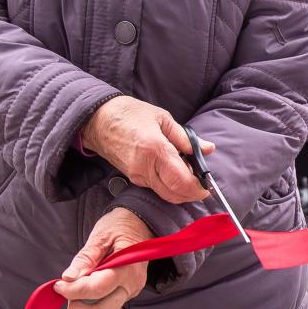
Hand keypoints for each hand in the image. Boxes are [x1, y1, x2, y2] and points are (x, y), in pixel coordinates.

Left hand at [55, 207, 154, 308]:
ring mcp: (131, 291)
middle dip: (79, 308)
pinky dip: (92, 300)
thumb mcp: (100, 236)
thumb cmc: (119, 226)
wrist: (140, 223)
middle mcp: (132, 284)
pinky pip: (107, 304)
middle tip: (66, 291)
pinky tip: (87, 284)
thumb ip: (85, 258)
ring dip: (85, 306)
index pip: (97, 289)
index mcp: (127, 268)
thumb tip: (69, 278)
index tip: (58, 285)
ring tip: (76, 286)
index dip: (74, 291)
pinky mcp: (127, 294)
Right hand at [80, 95, 210, 204]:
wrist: (99, 120)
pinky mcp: (133, 178)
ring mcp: (137, 175)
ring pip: (165, 193)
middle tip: (202, 185)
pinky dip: (169, 185)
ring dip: (181, 190)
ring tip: (189, 175)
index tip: (207, 184)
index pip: (181, 181)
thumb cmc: (131, 114)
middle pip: (174, 194)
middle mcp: (146, 168)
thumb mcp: (163, 118)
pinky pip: (156, 187)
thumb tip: (208, 149)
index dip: (198, 188)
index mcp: (156, 150)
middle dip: (192, 194)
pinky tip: (174, 172)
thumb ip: (186, 138)